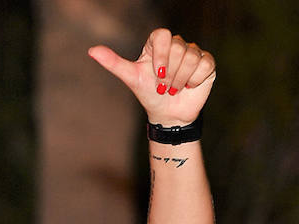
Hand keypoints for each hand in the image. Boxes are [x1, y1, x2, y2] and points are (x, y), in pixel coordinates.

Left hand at [88, 28, 215, 126]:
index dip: (161, 54)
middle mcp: (177, 44)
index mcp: (158, 43)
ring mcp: (193, 52)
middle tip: (164, 87)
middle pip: (178, 48)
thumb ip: (113, 63)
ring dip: (181, 79)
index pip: (163, 35)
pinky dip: (195, 80)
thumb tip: (91, 50)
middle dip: (170, 74)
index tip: (156, 73)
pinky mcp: (207, 63)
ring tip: (174, 89)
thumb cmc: (149, 94)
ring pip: (192, 57)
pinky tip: (189, 87)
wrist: (168, 114)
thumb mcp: (131, 78)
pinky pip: (205, 64)